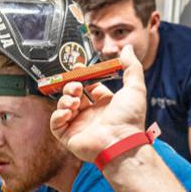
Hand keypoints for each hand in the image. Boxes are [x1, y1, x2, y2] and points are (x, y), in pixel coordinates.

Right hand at [50, 46, 147, 162]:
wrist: (120, 142)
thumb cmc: (129, 119)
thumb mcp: (134, 88)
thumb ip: (131, 67)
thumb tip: (128, 49)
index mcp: (104, 104)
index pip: (88, 86)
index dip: (82, 77)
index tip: (79, 68)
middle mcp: (90, 114)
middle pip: (73, 94)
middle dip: (71, 86)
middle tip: (77, 86)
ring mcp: (79, 125)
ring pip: (63, 106)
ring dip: (65, 99)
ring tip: (74, 101)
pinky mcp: (69, 137)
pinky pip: (56, 124)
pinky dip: (58, 116)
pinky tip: (67, 113)